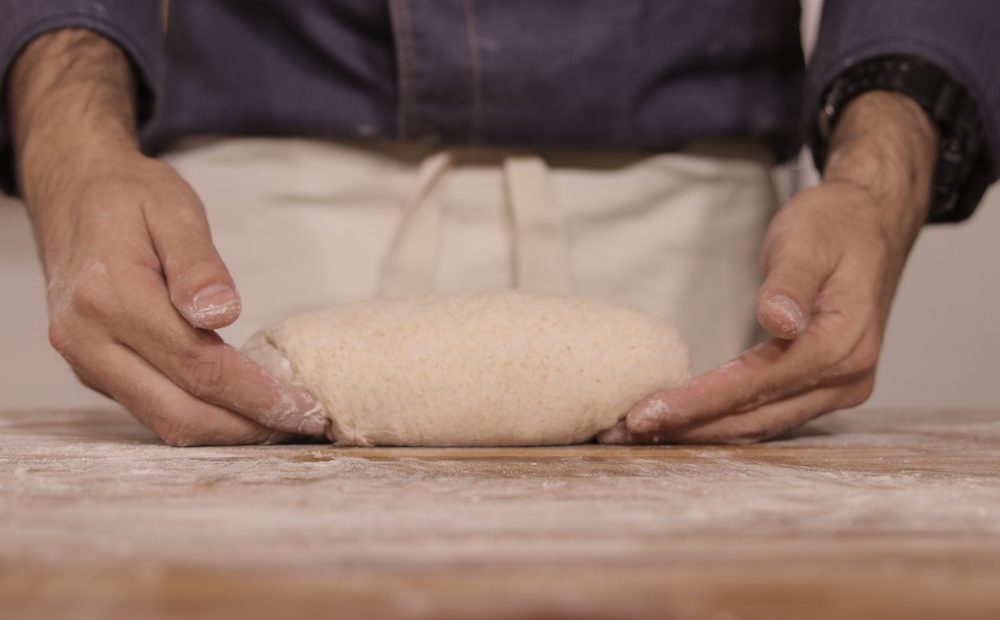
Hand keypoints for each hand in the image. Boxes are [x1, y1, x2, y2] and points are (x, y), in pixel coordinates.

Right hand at [12, 30, 328, 445]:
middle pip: (178, 409)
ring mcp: (85, 361)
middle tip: (303, 425)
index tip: (304, 406)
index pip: (195, 363)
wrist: (73, 195)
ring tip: (280, 425)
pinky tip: (239, 410)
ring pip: (162, 420)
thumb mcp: (172, 209)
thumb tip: (222, 313)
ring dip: (225, 432)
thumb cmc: (130, 197)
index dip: (254, 393)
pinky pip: (149, 409)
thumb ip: (197, 263)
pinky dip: (199, 418)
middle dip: (246, 426)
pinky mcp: (93, 371)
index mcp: (109, 296)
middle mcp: (88, 339)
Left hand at [600, 92, 938, 443]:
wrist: (868, 226)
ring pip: (761, 424)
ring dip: (702, 432)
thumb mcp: (808, 240)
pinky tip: (684, 423)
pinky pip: (768, 415)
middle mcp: (847, 379)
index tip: (648, 411)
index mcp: (843, 343)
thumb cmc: (834, 227)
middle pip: (757, 416)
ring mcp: (839, 389)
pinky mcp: (823, 389)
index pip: (759, 383)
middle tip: (627, 431)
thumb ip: (791, 282)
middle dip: (690, 427)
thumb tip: (778, 320)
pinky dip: (724, 422)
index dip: (701, 401)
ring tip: (643, 432)